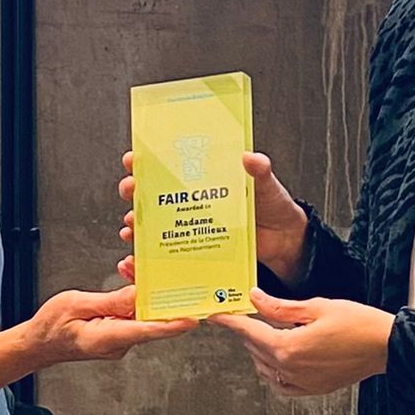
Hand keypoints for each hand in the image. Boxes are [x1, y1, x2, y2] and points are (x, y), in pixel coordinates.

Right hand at [28, 284, 196, 366]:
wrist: (37, 343)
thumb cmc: (51, 326)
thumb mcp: (76, 305)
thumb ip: (109, 301)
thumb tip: (137, 296)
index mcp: (107, 338)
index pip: (147, 331)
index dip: (171, 324)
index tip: (192, 318)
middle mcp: (118, 343)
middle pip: (149, 320)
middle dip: (156, 294)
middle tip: (161, 270)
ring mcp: (119, 340)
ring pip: (141, 315)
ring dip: (140, 292)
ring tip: (129, 267)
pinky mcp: (117, 333)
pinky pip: (132, 315)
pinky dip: (131, 298)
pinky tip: (124, 280)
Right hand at [117, 150, 309, 284]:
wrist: (284, 240)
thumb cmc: (273, 206)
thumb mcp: (266, 185)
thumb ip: (259, 171)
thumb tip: (250, 157)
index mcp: (205, 178)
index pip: (169, 164)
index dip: (147, 160)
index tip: (134, 159)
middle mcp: (192, 200)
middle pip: (152, 193)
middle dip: (134, 191)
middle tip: (131, 190)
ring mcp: (192, 225)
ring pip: (153, 222)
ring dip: (135, 223)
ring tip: (130, 225)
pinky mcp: (195, 248)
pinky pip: (167, 252)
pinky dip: (148, 256)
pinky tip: (137, 257)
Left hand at [214, 286, 393, 397]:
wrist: (387, 347)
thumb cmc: (358, 324)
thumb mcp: (317, 307)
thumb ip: (281, 307)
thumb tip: (256, 299)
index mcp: (289, 347)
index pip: (250, 332)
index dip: (231, 321)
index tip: (216, 315)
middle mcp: (292, 369)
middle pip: (255, 350)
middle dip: (247, 332)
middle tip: (243, 315)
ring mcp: (302, 383)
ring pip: (265, 368)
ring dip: (259, 350)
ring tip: (264, 331)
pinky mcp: (313, 389)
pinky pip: (281, 384)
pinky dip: (273, 370)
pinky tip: (278, 357)